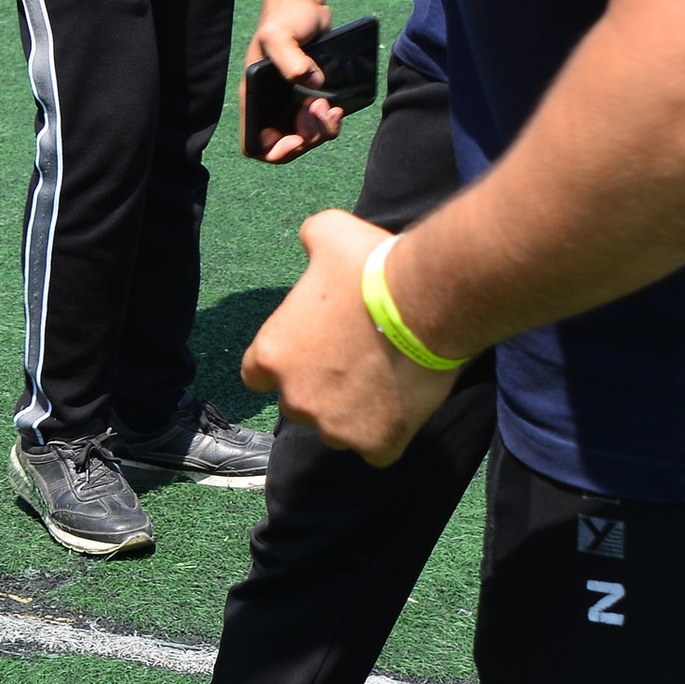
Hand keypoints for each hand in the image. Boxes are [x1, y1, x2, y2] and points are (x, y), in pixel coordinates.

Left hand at [242, 208, 456, 464]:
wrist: (427, 301)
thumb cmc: (373, 265)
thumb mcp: (330, 232)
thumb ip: (311, 238)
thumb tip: (311, 238)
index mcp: (272, 354)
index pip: (257, 373)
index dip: (283, 364)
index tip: (309, 353)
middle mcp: (295, 398)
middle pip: (299, 404)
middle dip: (321, 388)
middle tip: (357, 361)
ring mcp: (336, 426)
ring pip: (337, 430)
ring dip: (354, 413)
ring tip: (385, 380)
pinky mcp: (377, 444)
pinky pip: (377, 451)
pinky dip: (388, 435)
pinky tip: (404, 407)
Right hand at [244, 0, 346, 161]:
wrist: (303, 3)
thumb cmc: (285, 17)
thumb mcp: (281, 35)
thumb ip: (291, 59)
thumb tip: (312, 84)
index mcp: (255, 97)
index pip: (255, 144)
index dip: (276, 151)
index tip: (297, 138)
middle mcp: (270, 105)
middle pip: (286, 146)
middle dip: (307, 137)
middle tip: (317, 110)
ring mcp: (289, 103)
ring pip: (305, 138)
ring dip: (321, 131)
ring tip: (330, 107)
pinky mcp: (307, 96)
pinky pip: (318, 124)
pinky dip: (329, 122)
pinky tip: (337, 108)